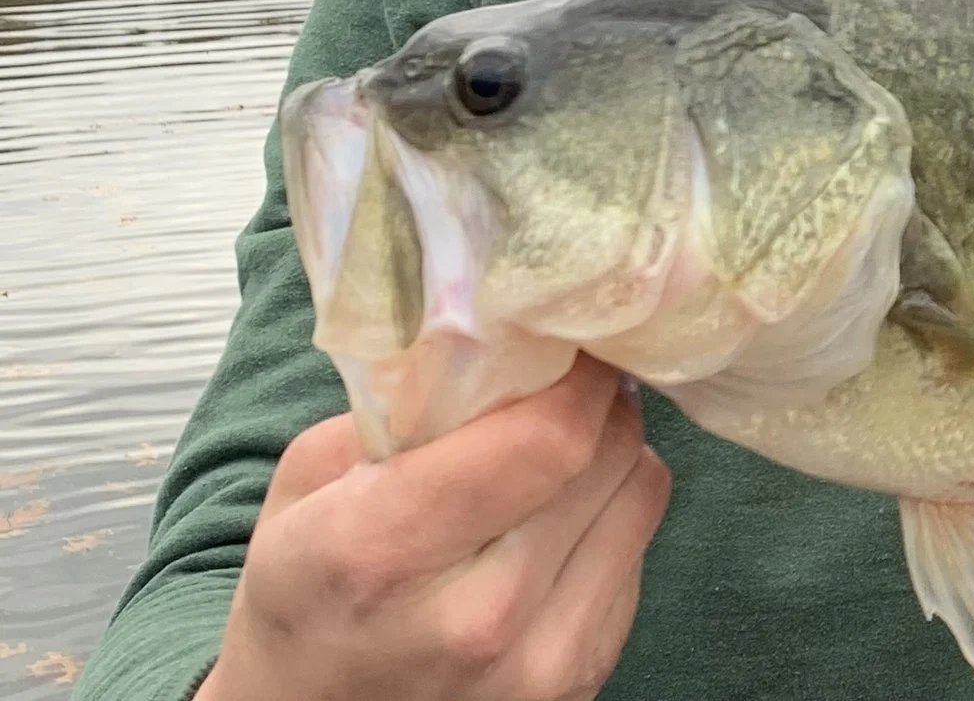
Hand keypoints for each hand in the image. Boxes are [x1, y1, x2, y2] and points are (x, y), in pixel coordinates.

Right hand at [197, 357, 671, 700]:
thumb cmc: (305, 595)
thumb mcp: (307, 486)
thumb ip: (401, 405)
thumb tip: (508, 334)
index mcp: (380, 551)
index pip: (545, 439)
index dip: (574, 375)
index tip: (568, 343)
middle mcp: (472, 619)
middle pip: (606, 458)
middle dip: (597, 401)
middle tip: (571, 381)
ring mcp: (536, 664)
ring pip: (641, 497)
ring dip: (615, 456)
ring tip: (561, 451)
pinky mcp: (581, 682)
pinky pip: (637, 556)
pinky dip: (610, 520)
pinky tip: (556, 524)